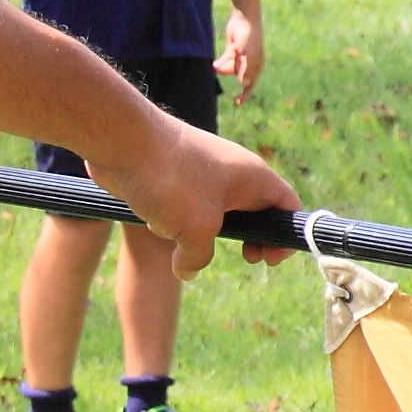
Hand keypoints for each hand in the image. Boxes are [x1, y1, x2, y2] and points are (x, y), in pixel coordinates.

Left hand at [84, 116, 298, 278]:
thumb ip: (199, 257)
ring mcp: (203, 172)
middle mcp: (233, 172)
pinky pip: (185, 207)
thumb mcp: (196, 230)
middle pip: (254, 211)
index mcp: (253, 177)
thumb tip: (188, 270)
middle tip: (244, 256)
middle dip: (246, 238)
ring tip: (183, 237)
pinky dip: (175, 220)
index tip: (267, 259)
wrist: (123, 141)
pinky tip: (155, 220)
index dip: (287, 235)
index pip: (288, 205)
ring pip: (215, 213)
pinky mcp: (176, 176)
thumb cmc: (171, 180)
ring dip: (202, 233)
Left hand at [215, 9, 263, 99]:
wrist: (244, 19)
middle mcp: (249, 63)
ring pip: (230, 69)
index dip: (245, 94)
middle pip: (237, 75)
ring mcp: (240, 57)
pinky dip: (221, 64)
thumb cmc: (250, 36)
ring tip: (216, 65)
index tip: (238, 103)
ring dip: (223, 68)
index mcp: (256, 65)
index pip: (251, 83)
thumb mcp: (248, 54)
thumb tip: (245, 84)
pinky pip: (225, 62)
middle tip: (221, 67)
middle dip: (229, 73)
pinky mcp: (232, 51)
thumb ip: (246, 69)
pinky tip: (215, 64)